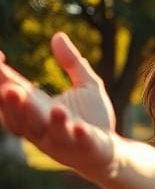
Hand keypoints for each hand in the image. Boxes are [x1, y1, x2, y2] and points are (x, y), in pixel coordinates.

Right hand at [0, 34, 116, 175]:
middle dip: (11, 103)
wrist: (110, 153)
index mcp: (38, 109)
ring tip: (50, 106)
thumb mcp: (86, 86)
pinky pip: (77, 143)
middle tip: (8, 87)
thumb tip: (58, 35)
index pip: (12, 92)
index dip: (2, 78)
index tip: (0, 57)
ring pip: (44, 132)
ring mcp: (61, 140)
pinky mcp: (84, 149)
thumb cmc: (93, 119)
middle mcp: (42, 126)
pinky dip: (76, 135)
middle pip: (20, 116)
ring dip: (43, 119)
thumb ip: (72, 63)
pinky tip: (79, 127)